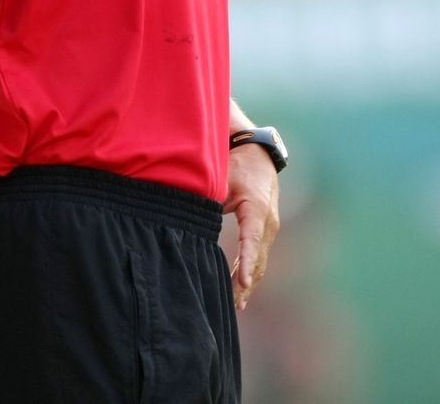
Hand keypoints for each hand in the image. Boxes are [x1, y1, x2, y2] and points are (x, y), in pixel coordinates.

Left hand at [223, 143, 279, 310]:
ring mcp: (270, 228)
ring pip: (261, 260)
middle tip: (234, 304)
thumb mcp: (222, 179)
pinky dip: (251, 271)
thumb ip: (210, 202)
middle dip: (247, 283)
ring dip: (250, 282)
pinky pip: (259, 255)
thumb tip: (190, 222)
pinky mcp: (266, 230)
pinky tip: (242, 288)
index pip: (252, 241)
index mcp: (257, 209)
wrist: (257, 155)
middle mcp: (268, 222)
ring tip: (237, 304)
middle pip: (258, 258)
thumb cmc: (236, 166)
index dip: (246, 263)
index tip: (243, 285)